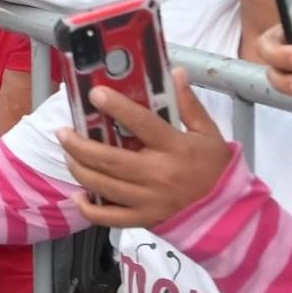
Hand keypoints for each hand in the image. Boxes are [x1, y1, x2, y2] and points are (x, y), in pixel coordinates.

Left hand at [57, 69, 231, 228]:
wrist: (228, 213)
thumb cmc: (215, 168)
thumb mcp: (209, 132)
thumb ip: (189, 104)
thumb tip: (175, 72)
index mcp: (175, 148)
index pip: (142, 124)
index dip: (117, 107)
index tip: (95, 94)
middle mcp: (158, 175)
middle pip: (110, 160)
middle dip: (80, 145)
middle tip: (63, 131)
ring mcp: (149, 201)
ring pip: (104, 186)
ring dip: (79, 169)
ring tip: (67, 153)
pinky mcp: (145, 220)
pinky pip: (110, 218)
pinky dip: (89, 208)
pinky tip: (78, 195)